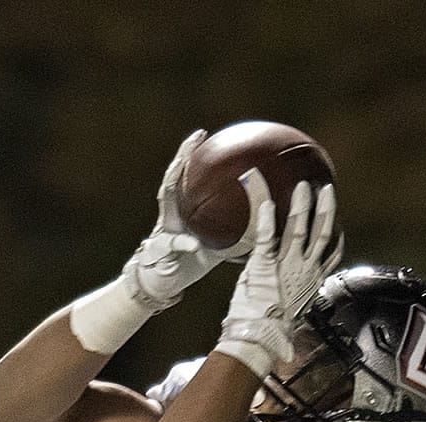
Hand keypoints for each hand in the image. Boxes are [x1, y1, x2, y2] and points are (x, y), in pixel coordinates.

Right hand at [121, 131, 231, 310]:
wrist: (162, 283)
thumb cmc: (189, 261)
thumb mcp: (216, 244)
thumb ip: (233, 232)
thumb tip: (265, 225)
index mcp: (184, 210)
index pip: (190, 177)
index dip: (196, 155)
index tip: (206, 134)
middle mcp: (171, 213)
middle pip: (174, 178)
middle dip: (183, 155)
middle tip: (197, 136)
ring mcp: (163, 227)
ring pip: (166, 199)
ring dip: (172, 181)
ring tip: (179, 168)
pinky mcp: (160, 250)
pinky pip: (173, 244)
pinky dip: (182, 243)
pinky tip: (192, 243)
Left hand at [214, 174, 341, 379]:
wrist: (257, 339)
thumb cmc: (271, 330)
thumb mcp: (290, 311)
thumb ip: (294, 297)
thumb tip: (294, 300)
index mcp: (311, 281)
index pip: (328, 254)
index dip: (334, 236)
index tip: (337, 222)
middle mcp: (303, 270)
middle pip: (321, 233)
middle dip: (325, 209)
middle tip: (326, 189)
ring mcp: (286, 266)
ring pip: (300, 229)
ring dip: (302, 206)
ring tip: (304, 187)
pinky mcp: (264, 264)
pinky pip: (267, 237)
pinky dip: (266, 220)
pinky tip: (266, 204)